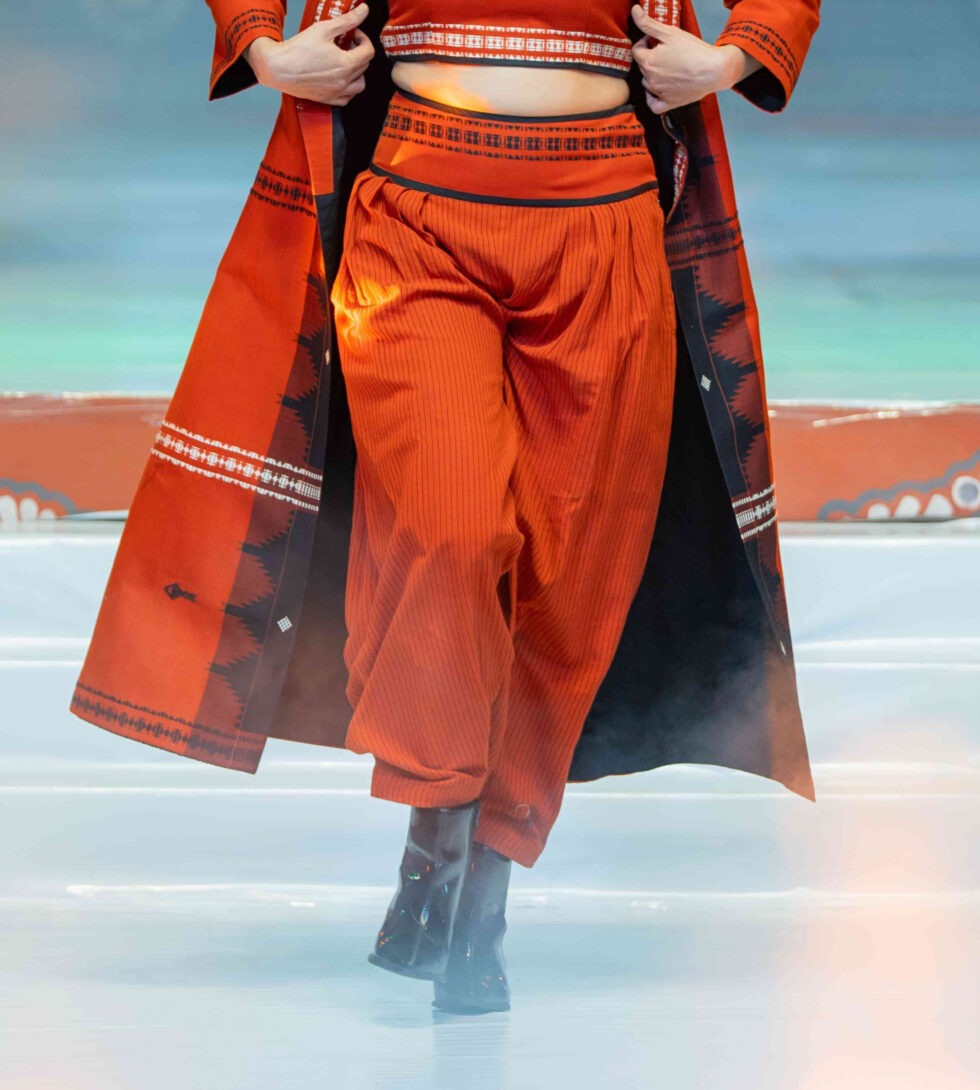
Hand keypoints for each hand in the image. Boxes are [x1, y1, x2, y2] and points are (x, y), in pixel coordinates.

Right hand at [245, 5, 373, 105]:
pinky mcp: (327, 99)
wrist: (278, 68)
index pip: (368, 52)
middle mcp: (343, 82)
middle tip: (346, 43)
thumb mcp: (324, 29)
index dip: (363, 39)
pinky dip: (348, 89)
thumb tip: (363, 11)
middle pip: (364, 67)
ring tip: (346, 61)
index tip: (354, 34)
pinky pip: (347, 98)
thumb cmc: (297, 50)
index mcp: (346, 65)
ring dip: (358, 73)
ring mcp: (336, 93)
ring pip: (359, 85)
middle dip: (358, 52)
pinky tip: (340, 78)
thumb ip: (347, 20)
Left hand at [630, 4, 742, 114]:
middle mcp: (650, 79)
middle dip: (650, 57)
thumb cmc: (693, 50)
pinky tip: (658, 90)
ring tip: (668, 67)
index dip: (644, 42)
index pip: (636, 50)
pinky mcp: (668, 104)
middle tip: (665, 52)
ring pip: (648, 84)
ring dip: (653, 75)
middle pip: (642, 67)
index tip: (655, 40)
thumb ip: (649, 24)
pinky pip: (653, 105)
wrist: (714, 70)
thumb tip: (634, 11)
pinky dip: (653, 98)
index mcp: (648, 61)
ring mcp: (658, 93)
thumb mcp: (670, 32)